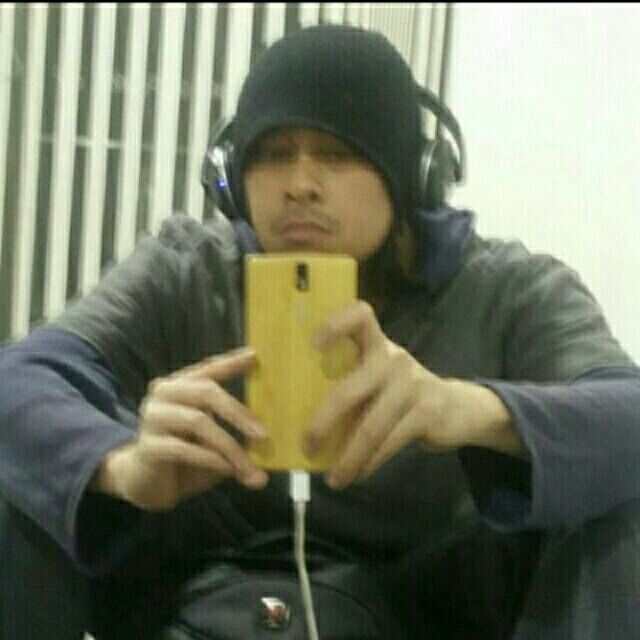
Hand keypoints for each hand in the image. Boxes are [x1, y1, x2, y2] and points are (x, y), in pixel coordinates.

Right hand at [92, 347, 268, 509]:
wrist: (147, 485)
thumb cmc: (186, 457)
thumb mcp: (215, 442)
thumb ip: (237, 440)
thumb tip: (267, 453)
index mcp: (182, 386)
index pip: (209, 369)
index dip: (231, 362)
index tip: (254, 356)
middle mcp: (164, 394)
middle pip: (206, 392)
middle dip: (238, 413)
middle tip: (263, 434)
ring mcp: (153, 418)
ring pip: (198, 421)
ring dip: (229, 445)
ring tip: (248, 466)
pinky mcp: (147, 446)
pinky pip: (184, 448)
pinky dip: (210, 459)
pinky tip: (227, 470)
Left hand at [303, 301, 519, 489]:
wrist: (457, 407)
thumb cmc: (401, 392)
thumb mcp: (378, 377)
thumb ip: (350, 384)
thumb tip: (299, 417)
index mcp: (377, 344)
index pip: (360, 316)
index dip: (335, 324)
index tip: (314, 346)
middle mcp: (393, 358)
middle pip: (347, 392)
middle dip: (321, 425)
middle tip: (307, 447)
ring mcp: (411, 384)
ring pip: (369, 428)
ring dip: (347, 458)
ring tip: (333, 479)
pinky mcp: (426, 412)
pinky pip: (388, 443)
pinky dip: (368, 463)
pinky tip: (357, 474)